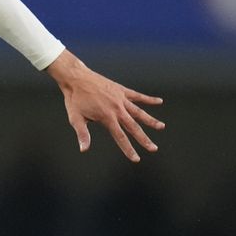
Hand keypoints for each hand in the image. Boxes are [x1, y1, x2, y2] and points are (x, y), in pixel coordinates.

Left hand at [45, 49, 164, 161]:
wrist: (76, 77)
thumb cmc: (74, 98)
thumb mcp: (75, 118)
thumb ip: (83, 134)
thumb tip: (84, 149)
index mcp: (107, 117)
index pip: (120, 137)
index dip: (128, 149)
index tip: (136, 158)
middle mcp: (117, 109)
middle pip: (133, 127)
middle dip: (144, 139)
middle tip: (153, 148)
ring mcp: (120, 98)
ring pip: (139, 112)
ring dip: (151, 120)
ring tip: (161, 127)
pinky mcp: (120, 90)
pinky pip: (137, 95)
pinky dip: (148, 99)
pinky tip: (159, 101)